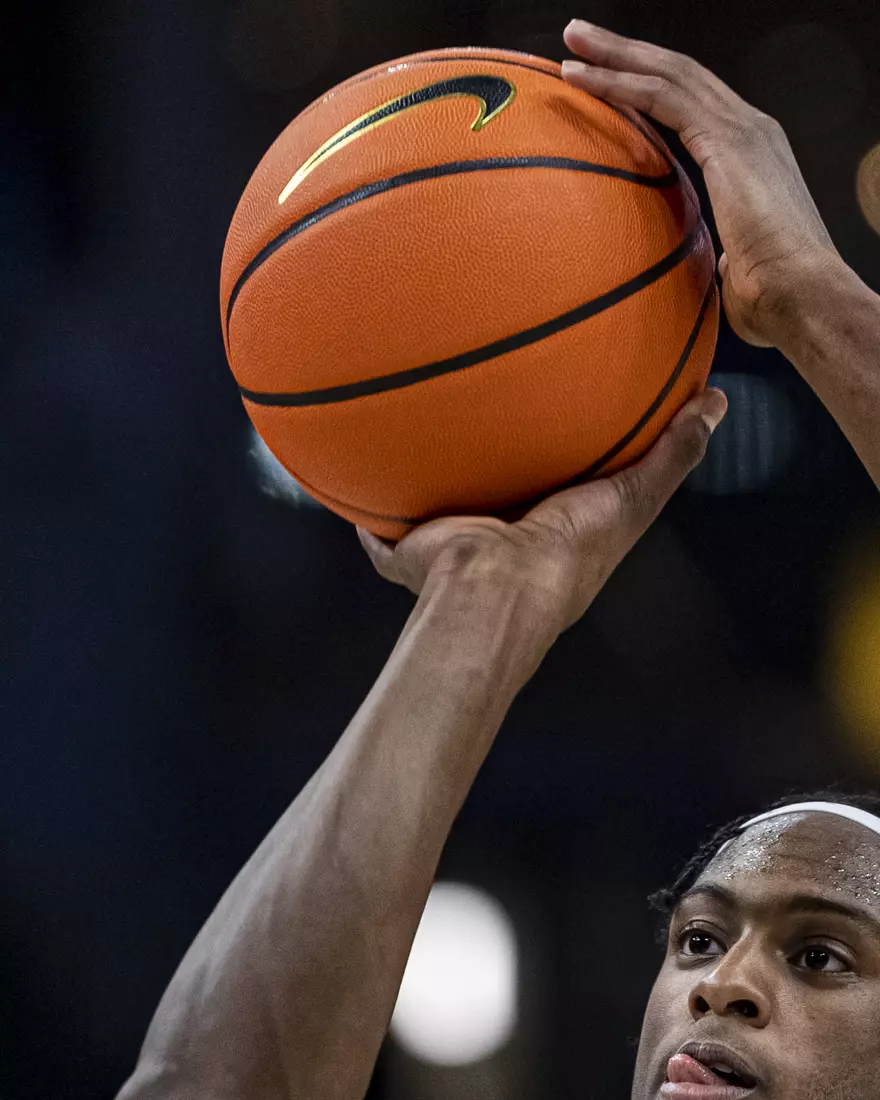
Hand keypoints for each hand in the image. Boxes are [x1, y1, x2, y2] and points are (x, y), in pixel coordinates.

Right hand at [357, 389, 726, 635]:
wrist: (495, 587)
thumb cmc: (568, 552)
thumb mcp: (633, 498)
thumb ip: (673, 453)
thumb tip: (717, 401)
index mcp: (551, 532)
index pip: (555, 491)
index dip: (555, 461)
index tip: (552, 421)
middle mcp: (502, 540)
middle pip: (493, 499)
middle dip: (485, 473)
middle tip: (478, 424)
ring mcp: (454, 548)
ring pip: (438, 513)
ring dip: (428, 489)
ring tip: (414, 440)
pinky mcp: (409, 553)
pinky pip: (379, 536)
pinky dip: (365, 525)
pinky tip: (352, 487)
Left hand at [561, 20, 841, 347]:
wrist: (800, 296)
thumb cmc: (769, 299)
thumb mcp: (731, 267)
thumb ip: (710, 254)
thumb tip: (690, 271)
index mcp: (750, 156)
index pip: (690, 105)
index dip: (647, 86)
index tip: (606, 78)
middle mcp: (749, 130)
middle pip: (678, 74)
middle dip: (627, 53)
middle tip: (580, 38)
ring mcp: (742, 129)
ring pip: (668, 73)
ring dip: (616, 54)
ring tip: (573, 40)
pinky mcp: (727, 139)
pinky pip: (662, 96)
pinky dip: (618, 82)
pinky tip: (581, 77)